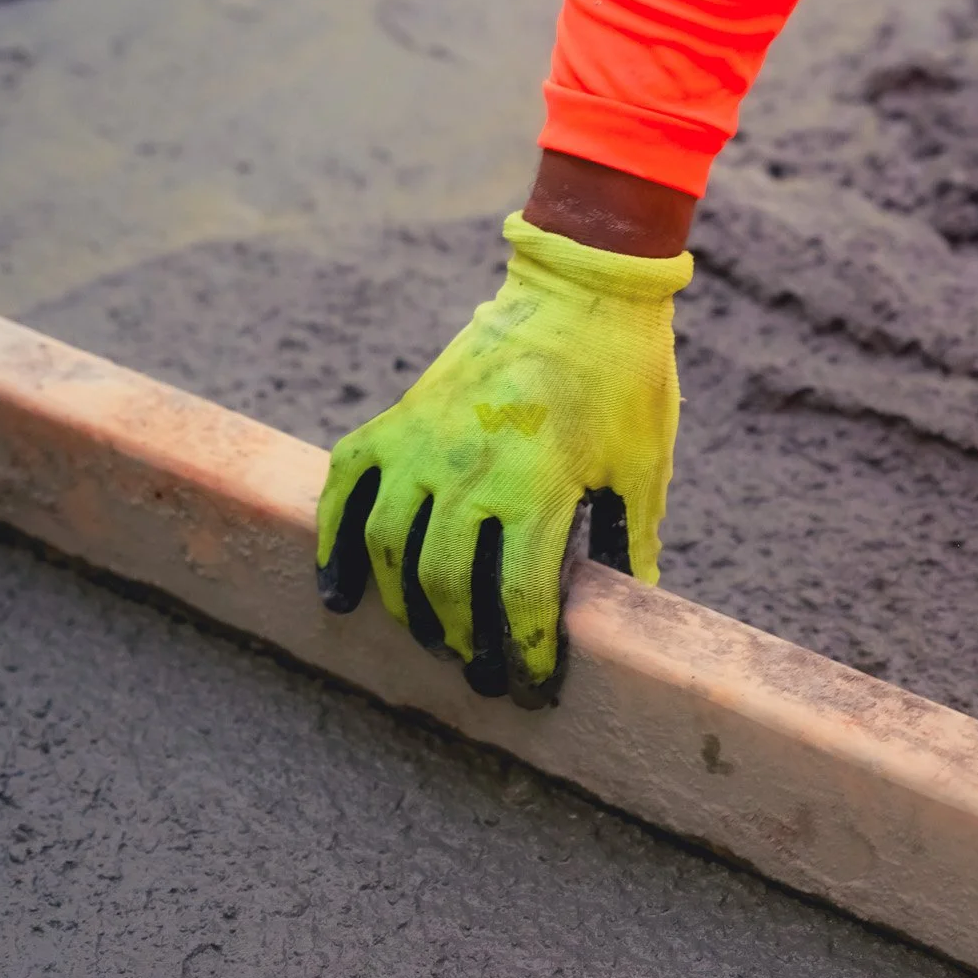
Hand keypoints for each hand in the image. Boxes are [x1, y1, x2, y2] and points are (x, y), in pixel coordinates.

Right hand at [315, 210, 692, 706]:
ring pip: (389, 549)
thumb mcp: (642, 466)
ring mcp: (422, 442)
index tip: (534, 685)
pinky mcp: (397, 420)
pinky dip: (334, 543)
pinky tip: (339, 593)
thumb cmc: (622, 380)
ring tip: (435, 640)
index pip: (516, 598)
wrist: (579, 291)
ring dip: (406, 608)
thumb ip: (627, 541)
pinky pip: (345, 489)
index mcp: (535, 484)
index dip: (525, 652)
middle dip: (464, 644)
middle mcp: (467, 467)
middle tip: (485, 675)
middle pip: (443, 586)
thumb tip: (630, 611)